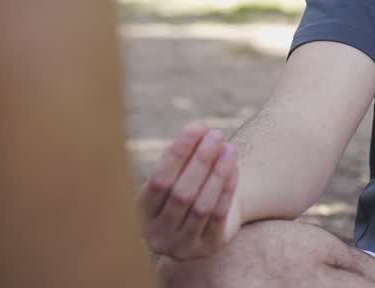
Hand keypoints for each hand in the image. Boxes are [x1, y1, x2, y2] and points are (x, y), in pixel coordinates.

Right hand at [138, 122, 241, 259]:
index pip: (159, 181)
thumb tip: (198, 128)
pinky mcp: (208, 248)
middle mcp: (157, 235)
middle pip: (182, 194)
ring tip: (229, 148)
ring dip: (218, 174)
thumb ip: (181, 156)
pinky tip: (233, 167)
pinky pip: (219, 215)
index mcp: (140, 215)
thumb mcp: (175, 175)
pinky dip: (227, 189)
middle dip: (201, 161)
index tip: (197, 126)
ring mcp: (182, 247)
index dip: (178, 152)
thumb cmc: (184, 187)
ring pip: (202, 206)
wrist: (204, 220)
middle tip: (216, 134)